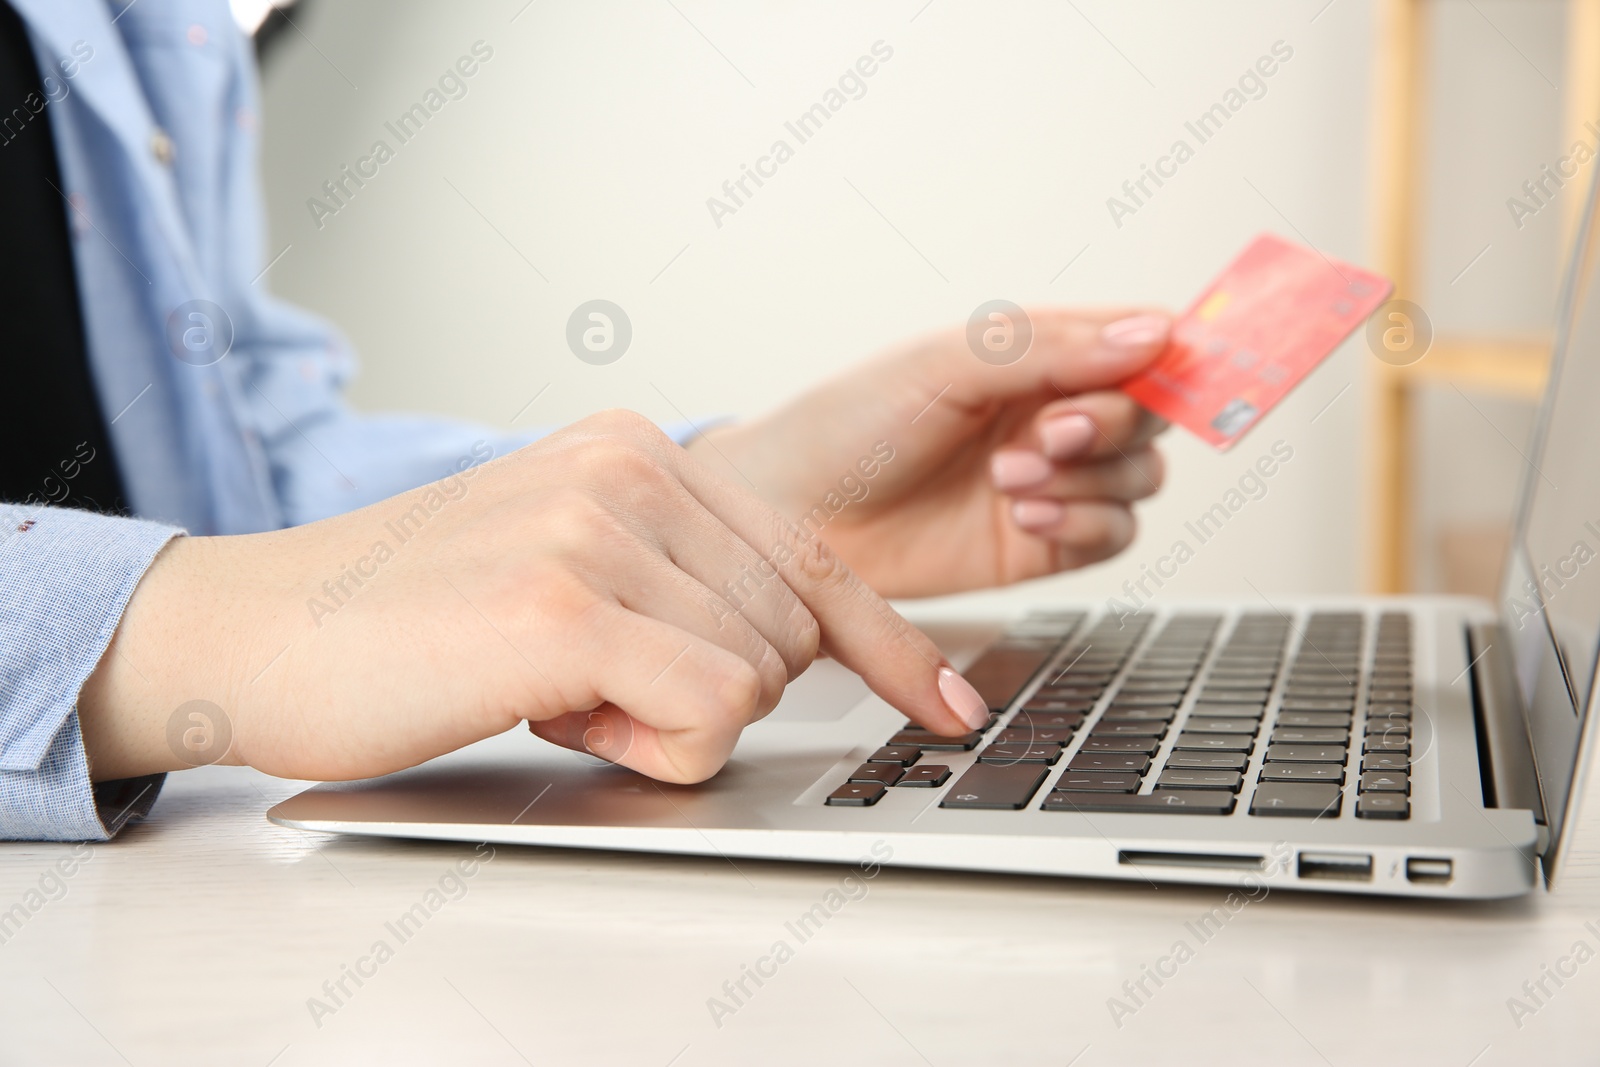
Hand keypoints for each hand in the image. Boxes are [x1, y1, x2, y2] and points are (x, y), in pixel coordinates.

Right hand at [77, 412, 990, 785]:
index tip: (951, 703)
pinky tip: (556, 715)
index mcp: (641, 449)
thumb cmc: (414, 618)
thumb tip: (795, 646)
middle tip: (591, 685)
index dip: (893, 646)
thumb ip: (679, 578)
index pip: (815, 558)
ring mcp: (600, 527)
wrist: (261, 631)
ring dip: (666, 723)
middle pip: (791, 635)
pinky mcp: (563, 604)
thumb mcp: (570, 563)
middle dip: (710, 692)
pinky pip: (708, 714)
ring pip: (755, 680)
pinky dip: (649, 749)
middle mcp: (633, 466)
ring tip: (553, 691)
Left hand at [686, 309, 1170, 596]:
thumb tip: (1156, 334)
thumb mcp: (945, 364)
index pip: (1136, 343)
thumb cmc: (846, 426)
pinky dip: (1084, 524)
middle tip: (1050, 432)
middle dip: (1111, 424)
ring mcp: (1048, 481)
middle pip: (1149, 415)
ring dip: (1091, 478)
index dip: (1170, 354)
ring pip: (1139, 479)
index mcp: (1034, 355)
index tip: (1177, 365)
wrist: (788, 520)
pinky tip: (1027, 516)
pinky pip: (1111, 536)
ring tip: (1011, 478)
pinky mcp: (1038, 546)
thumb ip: (1051, 347)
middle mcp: (1050, 414)